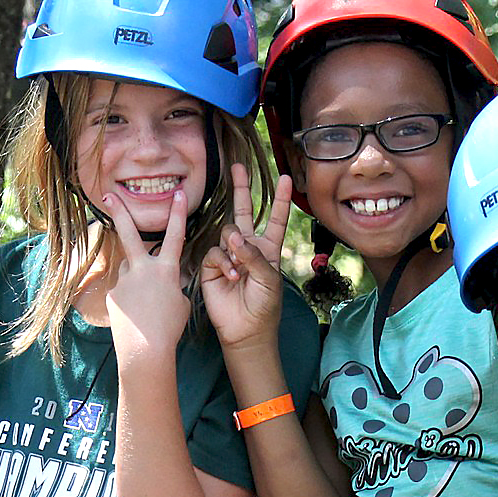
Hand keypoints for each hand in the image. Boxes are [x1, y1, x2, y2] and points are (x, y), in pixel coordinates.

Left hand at [101, 187, 191, 363]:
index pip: (175, 237)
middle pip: (129, 234)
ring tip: (145, 303)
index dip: (178, 214)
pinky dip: (130, 301)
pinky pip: (123, 292)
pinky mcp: (112, 296)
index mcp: (166, 271)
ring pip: (129, 269)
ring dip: (136, 277)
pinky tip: (136, 317)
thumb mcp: (181, 303)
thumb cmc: (170, 329)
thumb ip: (172, 285)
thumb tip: (164, 280)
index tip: (179, 194)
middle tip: (108, 195)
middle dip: (120, 212)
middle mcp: (142, 270)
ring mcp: (124, 282)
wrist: (146, 351)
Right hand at [199, 164, 293, 347]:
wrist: (246, 330)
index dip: (280, 199)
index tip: (285, 178)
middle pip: (244, 212)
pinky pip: (215, 252)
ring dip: (234, 248)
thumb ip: (253, 255)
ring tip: (238, 271)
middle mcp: (247, 247)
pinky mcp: (212, 265)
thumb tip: (233, 236)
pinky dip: (223, 262)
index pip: (274, 219)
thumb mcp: (268, 279)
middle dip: (241, 189)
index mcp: (268, 249)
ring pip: (228, 233)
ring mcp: (229, 255)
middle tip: (238, 167)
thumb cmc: (264, 305)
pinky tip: (230, 276)